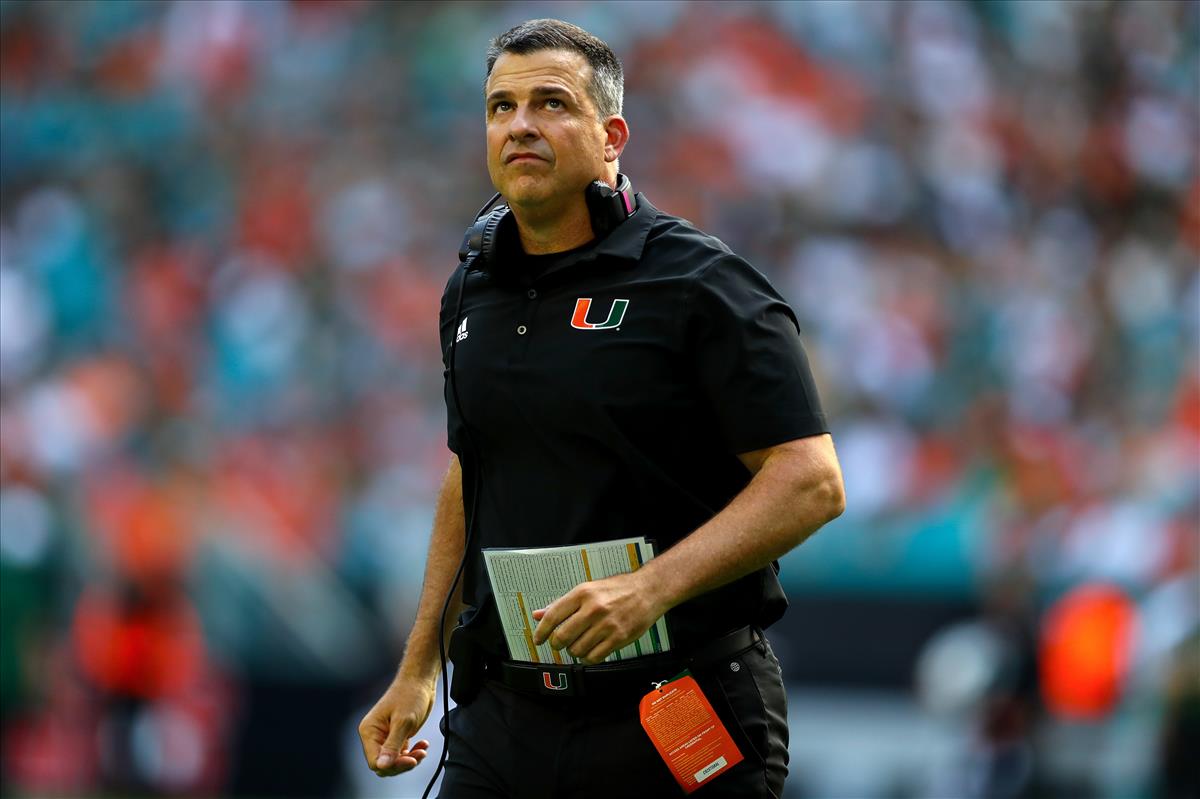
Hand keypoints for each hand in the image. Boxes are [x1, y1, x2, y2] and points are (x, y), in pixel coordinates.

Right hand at [358, 677, 435, 776]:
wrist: (420, 682)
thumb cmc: (410, 695)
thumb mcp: (403, 722)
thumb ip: (392, 745)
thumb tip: (382, 767)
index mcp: (369, 731)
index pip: (375, 761)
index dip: (392, 765)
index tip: (411, 761)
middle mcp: (374, 736)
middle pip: (384, 764)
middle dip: (402, 763)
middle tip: (419, 756)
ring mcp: (385, 737)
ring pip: (394, 761)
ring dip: (410, 759)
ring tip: (423, 750)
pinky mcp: (396, 736)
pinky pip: (401, 754)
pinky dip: (413, 753)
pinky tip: (423, 745)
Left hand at [532, 570, 665, 663]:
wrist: (647, 590)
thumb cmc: (617, 589)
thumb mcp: (587, 589)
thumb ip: (562, 603)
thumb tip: (539, 614)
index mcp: (582, 593)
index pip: (553, 616)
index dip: (541, 631)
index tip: (538, 639)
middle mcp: (593, 608)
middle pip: (562, 636)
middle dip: (557, 644)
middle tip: (559, 643)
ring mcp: (606, 624)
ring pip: (577, 649)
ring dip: (574, 651)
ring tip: (579, 644)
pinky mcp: (618, 638)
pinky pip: (594, 657)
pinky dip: (588, 657)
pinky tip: (590, 651)